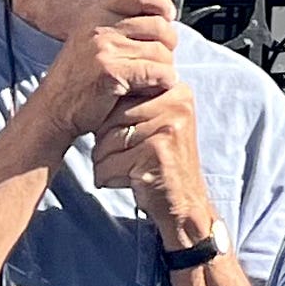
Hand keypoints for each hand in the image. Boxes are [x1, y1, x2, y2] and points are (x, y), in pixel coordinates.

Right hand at [12, 0, 183, 146]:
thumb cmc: (79, 77)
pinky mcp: (112, 73)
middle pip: (158, 26)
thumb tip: (163, 15)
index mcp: (96, 13)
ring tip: (152, 78)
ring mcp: (104, 49)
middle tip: (160, 58)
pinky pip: (157, 72)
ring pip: (161, 52)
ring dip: (165, 67)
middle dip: (168, 43)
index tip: (168, 16)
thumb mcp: (93, 39)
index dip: (160, 3)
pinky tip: (155, 87)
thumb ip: (121, 24)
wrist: (53, 110)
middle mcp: (99, 27)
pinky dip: (164, 81)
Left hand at [96, 67, 219, 248]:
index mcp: (176, 90)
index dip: (113, 126)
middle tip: (132, 159)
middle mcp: (177, 103)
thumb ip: (136, 102)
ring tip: (133, 169)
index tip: (132, 140)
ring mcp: (169, 125)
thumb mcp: (155, 123)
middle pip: (109, 121)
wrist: (184, 200)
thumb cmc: (160, 162)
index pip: (119, 98)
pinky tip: (133, 180)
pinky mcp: (158, 150)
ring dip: (107, 164)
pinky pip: (109, 163)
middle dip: (107, 146)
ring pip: (104, 143)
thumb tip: (100, 85)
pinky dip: (110, 178)